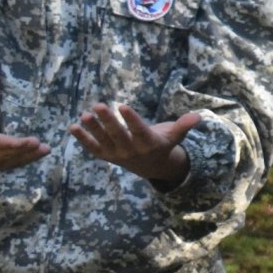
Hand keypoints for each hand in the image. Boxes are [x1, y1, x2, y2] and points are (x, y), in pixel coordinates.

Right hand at [0, 92, 49, 172]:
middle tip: (38, 142)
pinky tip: (44, 152)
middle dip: (21, 149)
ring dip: (30, 155)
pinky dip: (31, 159)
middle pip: (4, 153)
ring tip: (46, 149)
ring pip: (13, 160)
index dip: (6, 143)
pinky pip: (17, 164)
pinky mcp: (2, 167)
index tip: (21, 141)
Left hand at [70, 103, 198, 188]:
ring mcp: (117, 155)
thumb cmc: (162, 143)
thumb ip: (183, 125)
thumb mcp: (174, 135)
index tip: (123, 106)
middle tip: (98, 105)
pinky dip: (83, 139)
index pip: (139, 130)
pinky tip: (73, 127)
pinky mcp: (106, 156)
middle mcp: (131, 151)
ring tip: (85, 115)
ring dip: (93, 128)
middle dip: (107, 120)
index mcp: (149, 144)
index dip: (131, 119)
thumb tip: (198, 116)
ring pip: (103, 140)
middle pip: (118, 134)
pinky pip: (93, 148)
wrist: (151, 167)